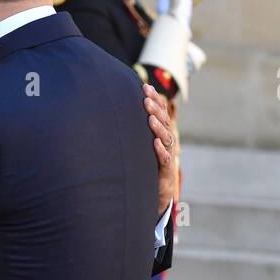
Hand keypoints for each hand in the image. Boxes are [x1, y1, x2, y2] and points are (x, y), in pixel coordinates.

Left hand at [144, 84, 178, 215]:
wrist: (156, 193)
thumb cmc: (145, 166)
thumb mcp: (138, 147)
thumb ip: (132, 131)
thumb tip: (112, 112)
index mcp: (160, 134)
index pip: (160, 112)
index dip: (154, 100)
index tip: (144, 86)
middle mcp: (165, 142)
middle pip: (164, 122)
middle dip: (155, 109)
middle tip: (145, 99)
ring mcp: (167, 156)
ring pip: (166, 139)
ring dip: (158, 127)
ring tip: (149, 117)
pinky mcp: (165, 171)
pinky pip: (164, 159)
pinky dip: (160, 151)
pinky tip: (154, 143)